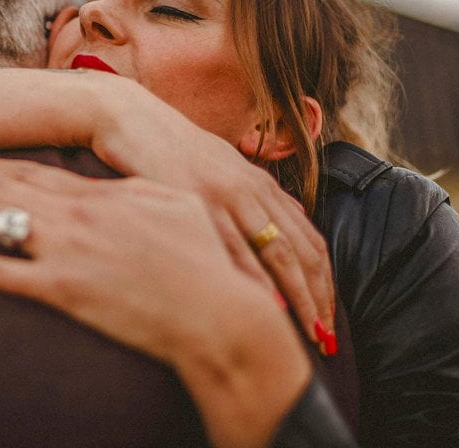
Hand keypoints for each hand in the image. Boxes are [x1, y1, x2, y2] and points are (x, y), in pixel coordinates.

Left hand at [0, 156, 310, 447]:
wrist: (216, 311)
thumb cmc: (203, 258)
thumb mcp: (172, 204)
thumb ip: (131, 191)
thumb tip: (108, 186)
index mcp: (100, 195)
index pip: (35, 173)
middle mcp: (74, 217)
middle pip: (5, 191)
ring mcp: (65, 252)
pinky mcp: (62, 290)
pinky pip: (3, 276)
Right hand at [88, 85, 336, 351]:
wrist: (129, 118)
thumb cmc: (170, 146)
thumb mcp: (219, 166)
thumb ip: (251, 195)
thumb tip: (282, 220)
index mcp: (261, 183)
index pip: (310, 239)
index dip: (325, 282)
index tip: (329, 316)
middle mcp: (253, 190)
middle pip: (303, 252)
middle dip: (320, 298)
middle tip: (329, 338)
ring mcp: (227, 196)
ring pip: (278, 253)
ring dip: (299, 297)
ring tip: (309, 335)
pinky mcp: (197, 201)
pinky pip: (233, 248)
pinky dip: (253, 280)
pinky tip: (264, 306)